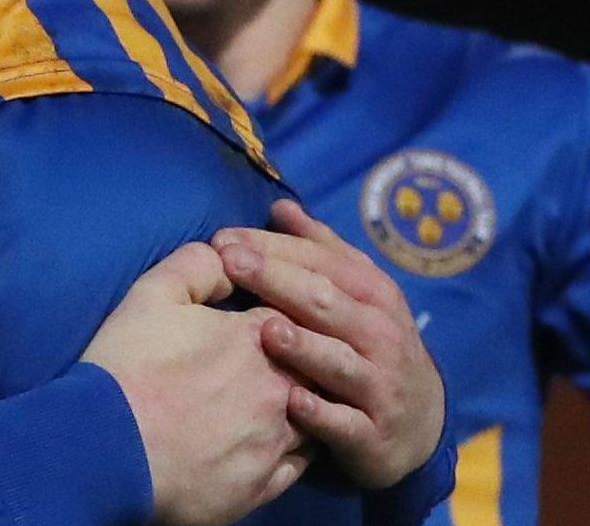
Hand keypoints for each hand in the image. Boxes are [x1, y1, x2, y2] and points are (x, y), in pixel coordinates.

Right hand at [82, 243, 312, 524]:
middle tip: (266, 361)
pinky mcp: (265, 485)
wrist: (108, 448)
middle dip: (296, 360)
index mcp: (259, 339)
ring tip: (271, 402)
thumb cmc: (128, 367)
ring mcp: (277, 442)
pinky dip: (290, 451)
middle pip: (312, 367)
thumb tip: (227, 256)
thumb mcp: (152, 295)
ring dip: (300, 407)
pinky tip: (266, 442)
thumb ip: (197, 264)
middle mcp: (282, 390)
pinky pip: (298, 465)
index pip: (293, 313)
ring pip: (314, 419)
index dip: (276, 312)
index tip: (257, 318)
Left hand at [212, 198, 445, 489]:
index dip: (274, 248)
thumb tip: (281, 206)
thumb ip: (319, 249)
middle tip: (230, 263)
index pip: (322, 263)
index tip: (223, 238)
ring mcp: (380, 388)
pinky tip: (292, 402)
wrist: (421, 423)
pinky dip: (321, 415)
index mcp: (373, 296)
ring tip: (266, 329)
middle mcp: (381, 337)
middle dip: (278, 281)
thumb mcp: (357, 293)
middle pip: (327, 304)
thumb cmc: (369, 344)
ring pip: (340, 364)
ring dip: (305, 347)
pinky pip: (345, 425)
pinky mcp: (373, 437)